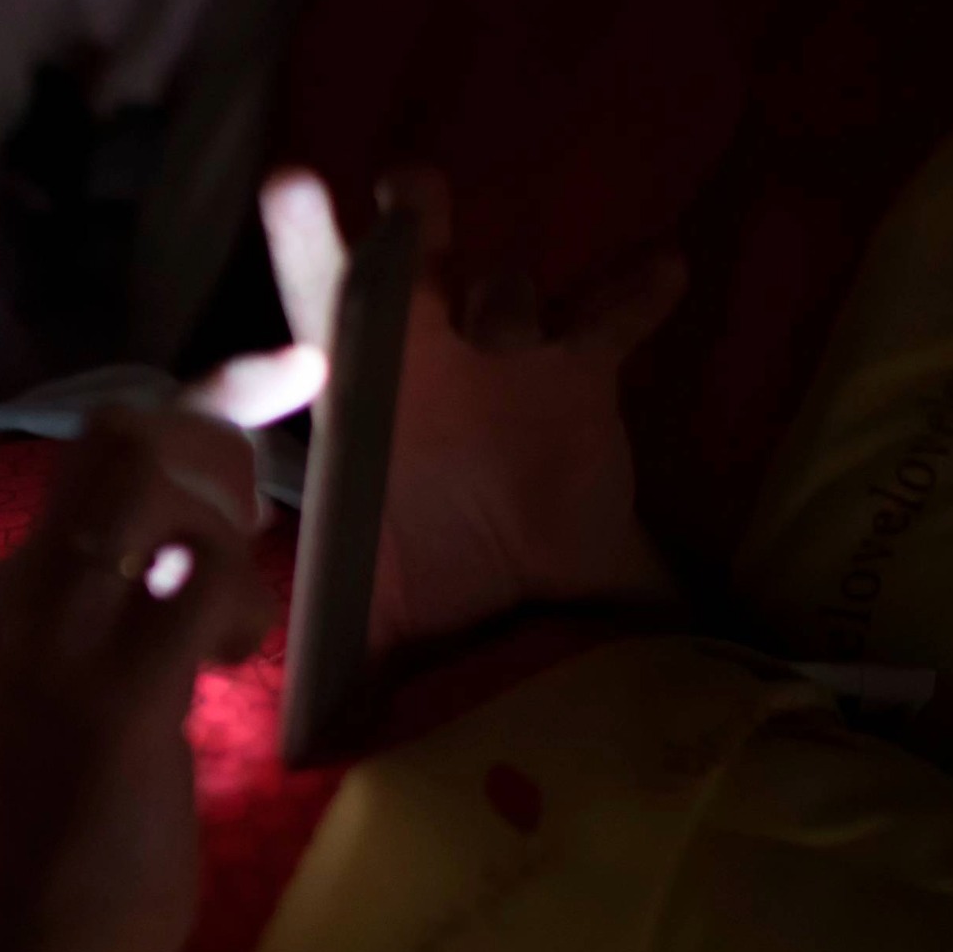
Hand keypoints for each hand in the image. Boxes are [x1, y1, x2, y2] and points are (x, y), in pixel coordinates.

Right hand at [0, 399, 292, 951]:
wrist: (50, 947)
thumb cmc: (87, 825)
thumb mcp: (95, 682)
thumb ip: (132, 602)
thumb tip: (204, 533)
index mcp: (24, 587)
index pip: (99, 439)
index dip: (205, 389)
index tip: (291, 366)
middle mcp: (28, 592)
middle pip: (124, 435)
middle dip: (221, 455)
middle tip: (248, 544)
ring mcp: (64, 639)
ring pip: (156, 484)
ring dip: (231, 531)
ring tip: (231, 627)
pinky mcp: (118, 695)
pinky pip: (202, 582)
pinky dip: (238, 597)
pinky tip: (229, 657)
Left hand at [260, 168, 684, 656]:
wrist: (523, 606)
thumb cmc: (427, 593)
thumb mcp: (367, 621)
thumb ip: (331, 658)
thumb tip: (296, 759)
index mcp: (357, 397)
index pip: (312, 308)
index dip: (303, 250)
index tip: (295, 194)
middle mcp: (423, 358)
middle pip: (407, 266)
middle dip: (409, 224)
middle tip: (409, 191)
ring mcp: (501, 355)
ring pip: (504, 291)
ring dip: (508, 300)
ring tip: (513, 334)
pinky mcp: (578, 369)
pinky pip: (608, 319)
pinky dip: (631, 293)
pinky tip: (657, 271)